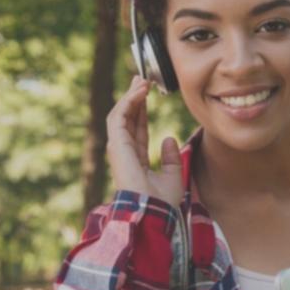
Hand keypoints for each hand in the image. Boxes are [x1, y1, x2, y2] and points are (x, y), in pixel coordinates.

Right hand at [106, 75, 184, 206]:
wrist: (155, 210)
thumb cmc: (163, 201)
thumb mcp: (173, 175)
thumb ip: (171, 157)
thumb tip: (168, 139)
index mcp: (135, 160)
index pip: (136, 129)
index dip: (141, 110)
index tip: (147, 93)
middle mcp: (124, 153)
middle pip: (126, 118)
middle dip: (133, 98)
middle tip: (141, 79)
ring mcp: (118, 149)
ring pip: (120, 115)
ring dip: (130, 96)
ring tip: (142, 80)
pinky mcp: (117, 145)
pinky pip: (119, 117)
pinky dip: (128, 102)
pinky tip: (139, 91)